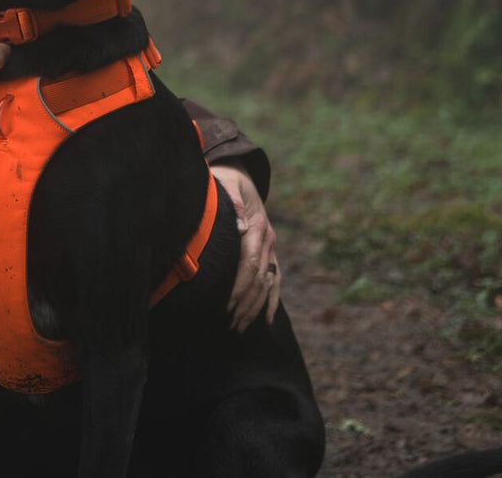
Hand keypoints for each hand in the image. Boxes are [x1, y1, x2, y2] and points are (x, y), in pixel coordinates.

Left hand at [212, 163, 279, 332]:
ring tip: (239, 327)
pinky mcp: (269, 252)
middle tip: (229, 323)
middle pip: (259, 278)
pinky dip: (271, 301)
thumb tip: (241, 226)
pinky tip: (266, 320)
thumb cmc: (227, 180)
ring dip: (255, 307)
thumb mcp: (228, 183)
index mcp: (257, 226)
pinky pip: (274, 280)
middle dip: (245, 303)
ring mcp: (271, 247)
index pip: (250, 262)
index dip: (240, 285)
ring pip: (267, 284)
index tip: (227, 303)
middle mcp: (268, 240)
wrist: (240, 173)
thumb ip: (234, 201)